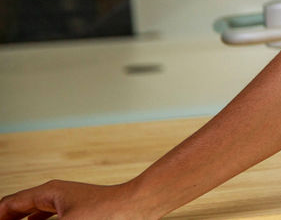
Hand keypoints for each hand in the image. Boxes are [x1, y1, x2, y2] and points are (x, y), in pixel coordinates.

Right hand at [0, 180, 150, 219]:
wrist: (140, 207)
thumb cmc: (107, 213)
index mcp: (48, 192)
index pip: (9, 204)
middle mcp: (56, 195)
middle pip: (20, 208)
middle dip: (10, 219)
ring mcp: (69, 203)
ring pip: (36, 214)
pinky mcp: (81, 212)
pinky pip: (51, 218)